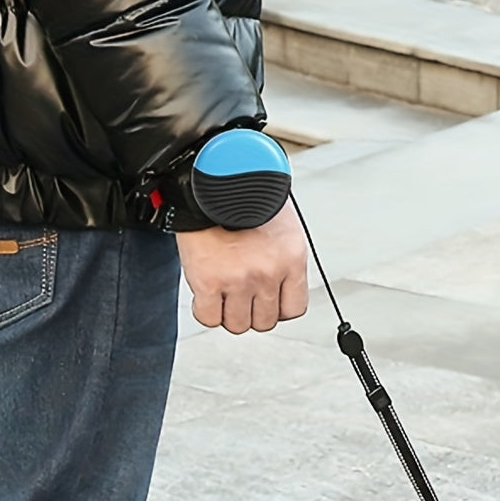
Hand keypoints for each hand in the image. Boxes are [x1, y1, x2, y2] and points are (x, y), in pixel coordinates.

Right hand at [176, 204, 309, 333]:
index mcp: (291, 260)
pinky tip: (205, 294)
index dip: (277, 308)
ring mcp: (239, 280)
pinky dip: (205, 310)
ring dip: (228, 313)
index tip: (266, 299)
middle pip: (264, 322)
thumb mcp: (282, 226)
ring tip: (222, 292)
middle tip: (240, 293)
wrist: (214, 175)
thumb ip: (283, 260)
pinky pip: (208, 317)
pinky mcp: (209, 282)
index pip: (293, 310)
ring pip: (237, 324)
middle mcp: (268, 273)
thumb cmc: (246, 195)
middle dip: (251, 311)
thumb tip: (280, 287)